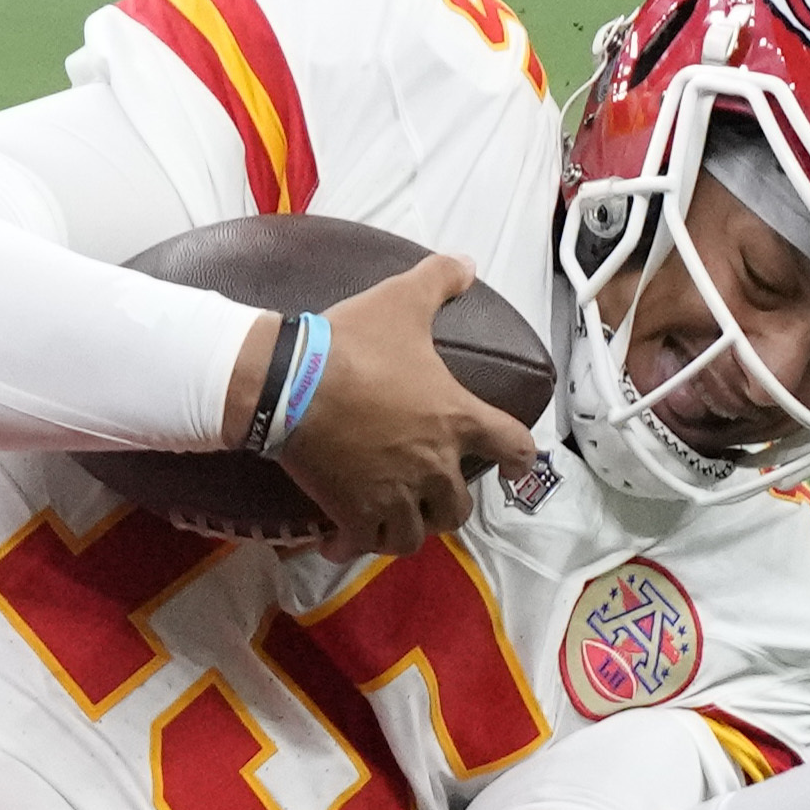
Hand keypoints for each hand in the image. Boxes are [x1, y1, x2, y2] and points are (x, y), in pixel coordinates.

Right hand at [273, 256, 540, 560]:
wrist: (289, 384)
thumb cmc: (352, 344)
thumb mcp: (400, 300)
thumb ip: (440, 280)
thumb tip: (467, 265)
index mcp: (457, 418)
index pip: (515, 448)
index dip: (520, 459)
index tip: (514, 468)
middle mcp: (436, 465)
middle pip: (460, 506)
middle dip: (448, 501)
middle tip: (430, 491)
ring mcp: (396, 494)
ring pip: (419, 533)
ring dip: (410, 526)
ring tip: (394, 518)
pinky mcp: (356, 513)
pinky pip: (368, 544)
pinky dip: (359, 544)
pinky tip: (341, 538)